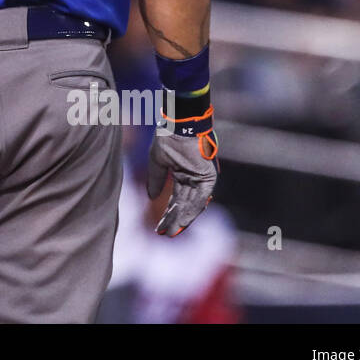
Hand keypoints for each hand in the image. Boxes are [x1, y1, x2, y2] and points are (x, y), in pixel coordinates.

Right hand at [146, 107, 218, 236]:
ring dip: (182, 218)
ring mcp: (201, 178)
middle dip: (174, 219)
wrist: (178, 126)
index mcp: (182, 173)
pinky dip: (192, 210)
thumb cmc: (168, 138)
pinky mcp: (207, 177)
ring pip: (192, 203)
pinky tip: (182, 221)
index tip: (159, 226)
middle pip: (183, 204)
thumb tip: (151, 198)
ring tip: (172, 232)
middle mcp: (193, 178)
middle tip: (165, 233)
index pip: (176, 198)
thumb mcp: (157, 162)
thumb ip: (155, 180)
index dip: (168, 212)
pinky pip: (200, 198)